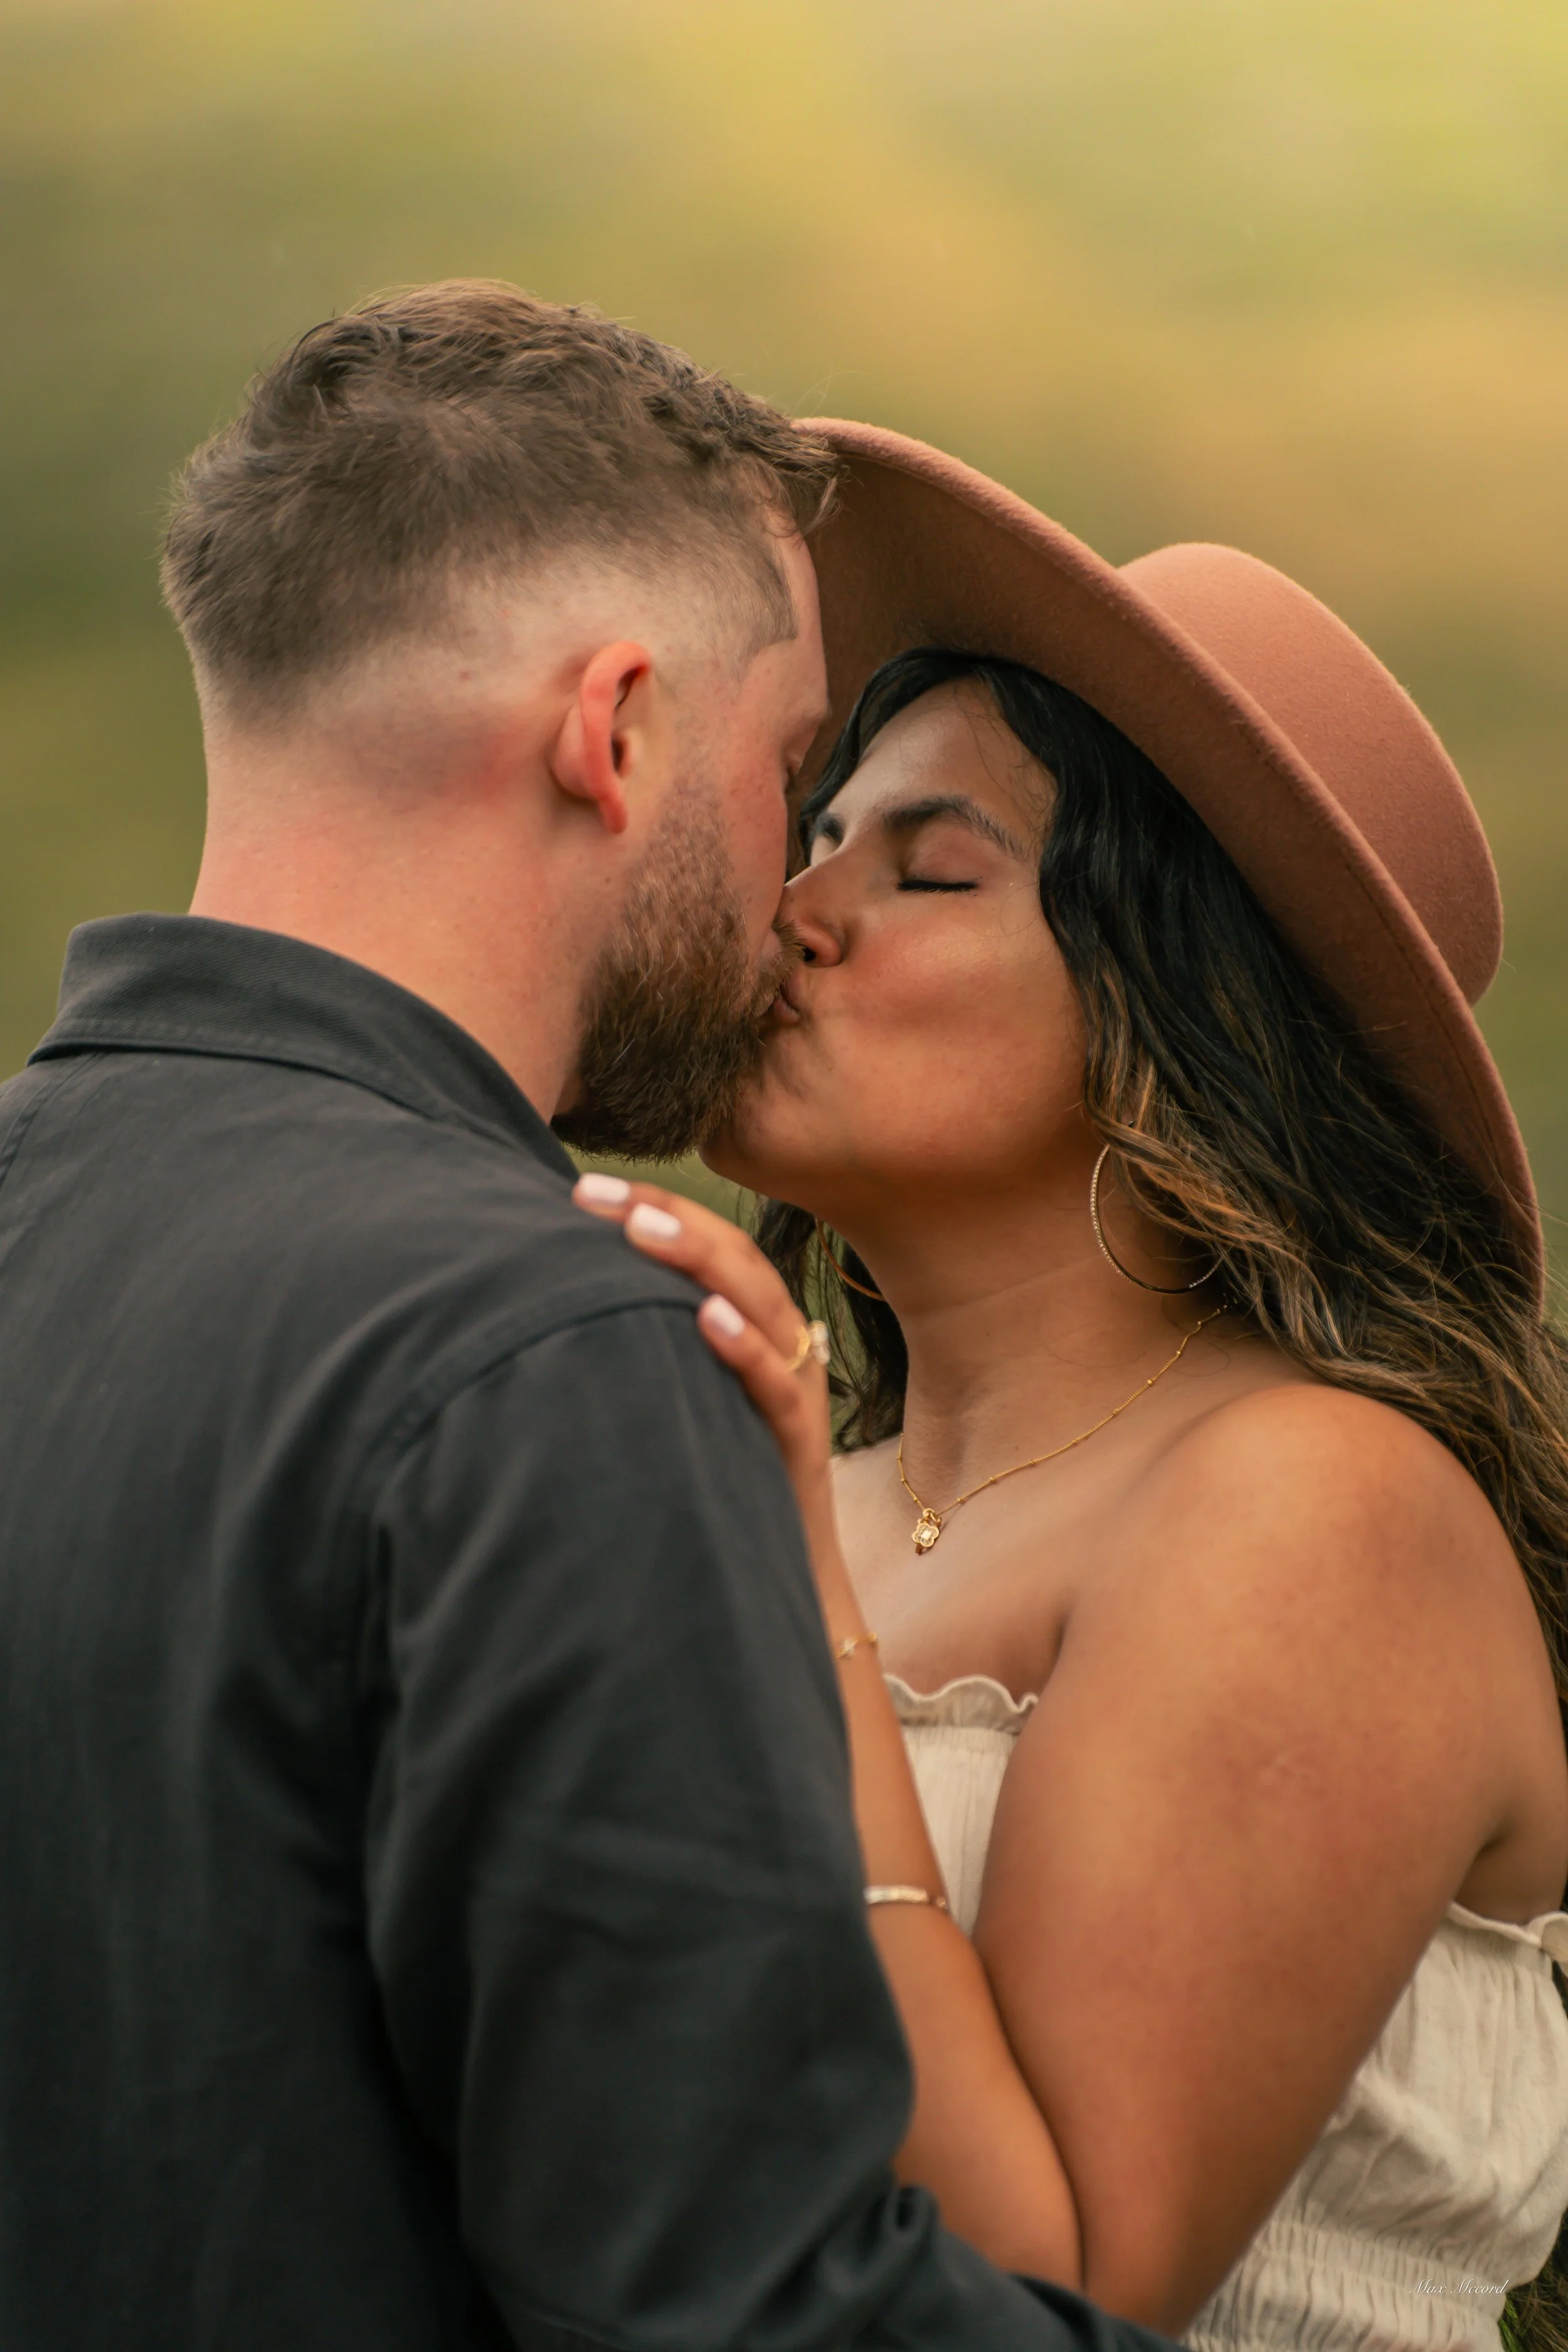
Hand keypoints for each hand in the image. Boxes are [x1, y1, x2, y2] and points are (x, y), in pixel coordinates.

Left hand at [572, 1174, 849, 1604]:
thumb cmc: (724, 1480)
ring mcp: (795, 1392)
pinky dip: (746, 1348)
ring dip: (700, 1261)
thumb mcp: (688, 1402)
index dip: (657, 1208)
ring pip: (760, 1305)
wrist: (788, 1576)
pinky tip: (709, 1319)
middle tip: (594, 1195)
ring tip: (643, 1229)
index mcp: (757, 1329)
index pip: (712, 1246)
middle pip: (734, 1258)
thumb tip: (568, 1309)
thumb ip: (655, 1351)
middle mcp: (782, 1347)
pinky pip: (777, 1387)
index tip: (585, 1189)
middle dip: (667, 1216)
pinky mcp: (799, 1445)